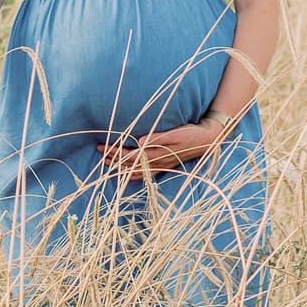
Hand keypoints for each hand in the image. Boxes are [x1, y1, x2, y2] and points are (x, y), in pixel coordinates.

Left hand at [98, 121, 223, 176]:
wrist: (207, 140)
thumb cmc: (192, 134)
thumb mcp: (177, 133)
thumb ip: (159, 137)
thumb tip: (140, 141)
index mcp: (157, 154)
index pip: (130, 156)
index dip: (115, 152)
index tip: (102, 145)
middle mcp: (157, 162)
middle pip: (129, 164)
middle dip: (112, 158)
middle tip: (98, 150)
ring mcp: (160, 165)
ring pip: (135, 170)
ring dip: (119, 166)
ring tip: (105, 161)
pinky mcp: (164, 165)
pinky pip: (145, 173)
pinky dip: (133, 174)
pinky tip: (126, 173)